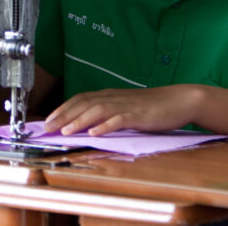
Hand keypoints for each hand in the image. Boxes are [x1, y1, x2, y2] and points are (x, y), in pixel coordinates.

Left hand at [43, 84, 202, 135]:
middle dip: (64, 115)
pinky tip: (96, 132)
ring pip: (98, 110)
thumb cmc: (152, 107)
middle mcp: (114, 97)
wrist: (180, 100)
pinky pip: (120, 119)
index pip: (80, 99)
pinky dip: (106, 125)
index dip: (62, 109)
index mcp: (110, 96)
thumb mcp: (125, 108)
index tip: (47, 121)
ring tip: (66, 131)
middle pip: (84, 103)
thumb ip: (108, 113)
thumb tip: (86, 124)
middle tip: (48, 128)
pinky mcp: (139, 115)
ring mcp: (126, 105)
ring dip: (80, 120)